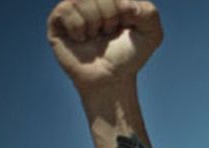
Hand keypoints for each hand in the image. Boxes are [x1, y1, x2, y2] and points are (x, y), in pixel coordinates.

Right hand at [47, 0, 162, 89]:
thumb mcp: (152, 34)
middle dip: (109, 15)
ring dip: (95, 23)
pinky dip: (79, 28)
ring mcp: (72, 8)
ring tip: (95, 35)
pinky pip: (66, 9)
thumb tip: (126, 4)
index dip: (122, 8)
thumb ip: (149, 12)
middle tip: (108, 31)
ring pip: (81, 0)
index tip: (124, 24)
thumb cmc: (129, 56)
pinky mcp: (57, 20)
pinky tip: (81, 38)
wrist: (110, 78)